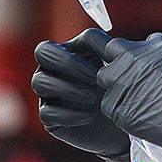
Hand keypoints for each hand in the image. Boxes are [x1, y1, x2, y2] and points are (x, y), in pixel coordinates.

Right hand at [32, 31, 129, 161]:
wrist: (121, 124)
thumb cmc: (117, 89)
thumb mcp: (114, 66)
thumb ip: (104, 48)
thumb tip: (98, 38)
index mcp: (63, 56)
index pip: (48, 47)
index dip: (69, 56)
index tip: (97, 68)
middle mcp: (50, 72)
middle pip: (41, 56)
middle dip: (67, 64)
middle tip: (94, 78)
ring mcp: (47, 95)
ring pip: (40, 82)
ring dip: (68, 88)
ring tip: (93, 98)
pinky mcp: (50, 120)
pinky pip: (47, 113)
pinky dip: (70, 114)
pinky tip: (90, 116)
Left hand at [76, 29, 161, 161]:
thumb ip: (159, 55)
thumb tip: (148, 53)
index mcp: (153, 44)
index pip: (130, 42)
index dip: (129, 54)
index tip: (134, 65)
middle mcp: (134, 58)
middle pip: (108, 51)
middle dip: (114, 62)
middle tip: (126, 79)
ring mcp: (123, 82)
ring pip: (105, 78)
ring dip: (115, 86)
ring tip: (136, 100)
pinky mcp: (118, 107)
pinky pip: (109, 104)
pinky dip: (120, 108)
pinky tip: (139, 115)